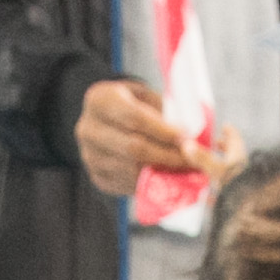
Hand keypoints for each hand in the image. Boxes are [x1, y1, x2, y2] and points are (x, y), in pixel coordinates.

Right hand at [76, 76, 226, 198]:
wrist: (103, 119)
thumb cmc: (130, 104)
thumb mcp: (143, 95)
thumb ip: (162, 109)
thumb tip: (191, 133)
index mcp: (99, 100)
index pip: (134, 118)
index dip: (163, 130)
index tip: (187, 137)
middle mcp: (87, 129)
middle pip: (133, 147)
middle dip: (167, 155)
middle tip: (192, 159)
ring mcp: (89, 156)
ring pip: (131, 170)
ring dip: (161, 173)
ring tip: (184, 170)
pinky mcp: (96, 176)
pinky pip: (126, 185)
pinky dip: (149, 183)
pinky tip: (166, 177)